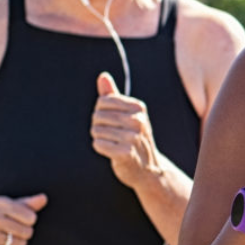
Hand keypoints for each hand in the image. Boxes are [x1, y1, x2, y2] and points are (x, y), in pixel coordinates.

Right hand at [0, 193, 48, 244]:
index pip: (31, 217)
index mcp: (0, 204)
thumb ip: (27, 203)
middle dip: (25, 232)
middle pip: (27, 232)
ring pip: (19, 244)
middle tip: (16, 230)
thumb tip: (44, 198)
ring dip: (18, 242)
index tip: (23, 219)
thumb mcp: (5, 205)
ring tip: (8, 237)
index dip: (30, 220)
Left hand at [91, 72, 161, 188]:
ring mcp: (133, 137)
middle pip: (98, 115)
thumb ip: (112, 95)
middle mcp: (138, 121)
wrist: (148, 168)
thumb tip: (102, 76)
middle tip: (111, 134)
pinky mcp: (125, 153)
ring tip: (112, 143)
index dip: (100, 111)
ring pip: (96, 130)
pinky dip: (100, 148)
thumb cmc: (133, 137)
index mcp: (138, 108)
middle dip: (98, 125)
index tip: (111, 120)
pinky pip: (98, 144)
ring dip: (99, 138)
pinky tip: (111, 151)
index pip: (103, 101)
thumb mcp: (126, 114)